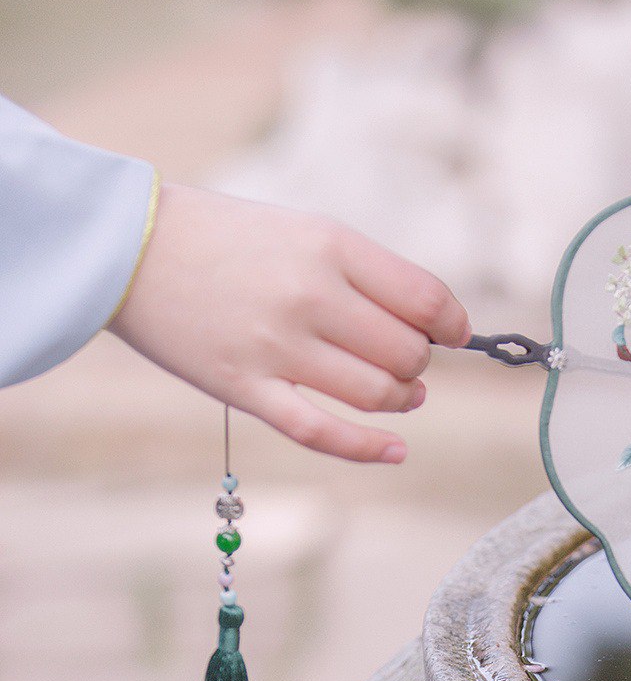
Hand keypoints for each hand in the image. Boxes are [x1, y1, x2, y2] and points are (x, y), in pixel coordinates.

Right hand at [110, 184, 470, 462]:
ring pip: (376, 394)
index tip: (451, 333)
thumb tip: (429, 323)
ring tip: (400, 393)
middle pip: (407, 353)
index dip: (451, 324)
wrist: (129, 245)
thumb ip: (364, 273)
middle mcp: (310, 295)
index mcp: (330, 246)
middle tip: (404, 359)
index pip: (426, 299)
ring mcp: (277, 347)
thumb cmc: (226, 238)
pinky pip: (322, 432)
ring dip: (401, 399)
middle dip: (418, 362)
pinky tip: (396, 450)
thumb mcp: (304, 230)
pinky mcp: (246, 388)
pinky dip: (368, 448)